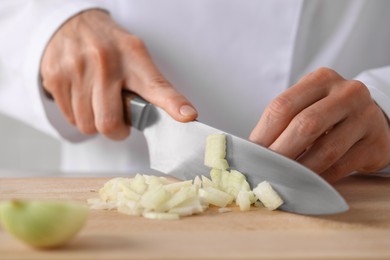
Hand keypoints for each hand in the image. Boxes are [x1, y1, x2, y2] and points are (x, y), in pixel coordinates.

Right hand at [40, 10, 196, 139]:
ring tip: (99, 105)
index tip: (188, 116)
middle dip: (116, 131)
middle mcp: (104, 62)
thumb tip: (181, 116)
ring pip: (87, 125)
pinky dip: (79, 116)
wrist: (73, 24)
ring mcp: (76, 70)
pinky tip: (83, 99)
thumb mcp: (136, 56)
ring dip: (95, 123)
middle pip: (109, 122)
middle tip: (119, 122)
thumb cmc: (110, 46)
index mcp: (133, 56)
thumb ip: (153, 86)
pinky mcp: (56, 78)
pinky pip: (70, 118)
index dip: (173, 104)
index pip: (157, 85)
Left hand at [250, 67, 389, 182]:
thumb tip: (253, 150)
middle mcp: (347, 93)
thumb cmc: (328, 115)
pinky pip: (341, 166)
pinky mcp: (376, 143)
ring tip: (282, 178)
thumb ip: (283, 121)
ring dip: (300, 169)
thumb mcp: (307, 105)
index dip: (264, 133)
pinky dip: (319, 177)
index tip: (252, 153)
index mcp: (321, 79)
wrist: (372, 120)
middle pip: (305, 125)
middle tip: (265, 169)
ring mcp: (365, 117)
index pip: (283, 105)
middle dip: (281, 152)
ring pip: (325, 149)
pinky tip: (307, 182)